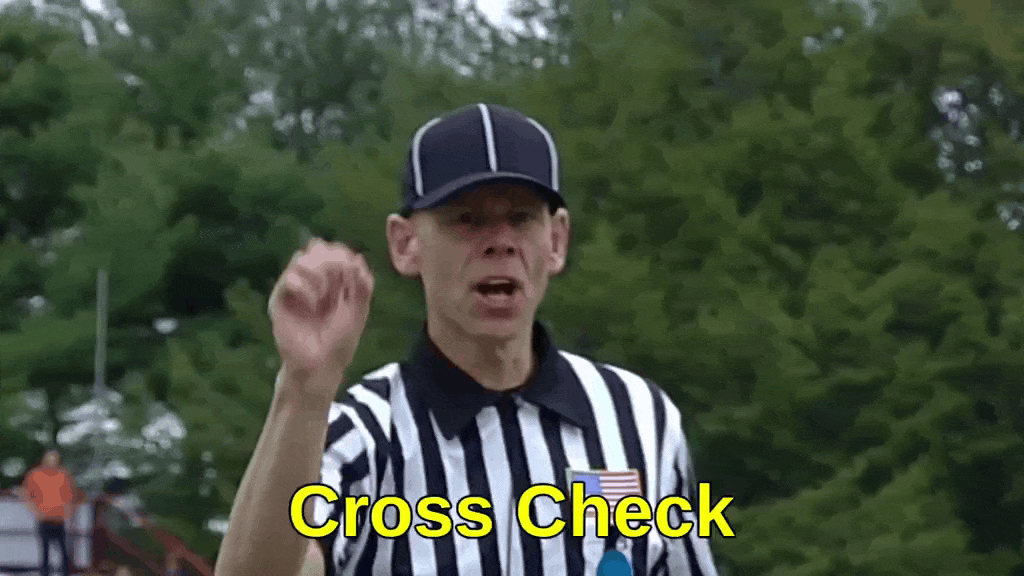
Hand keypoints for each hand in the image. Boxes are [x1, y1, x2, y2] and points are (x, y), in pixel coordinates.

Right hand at [268, 238, 373, 397]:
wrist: (322, 365)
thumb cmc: (341, 340)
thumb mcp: (358, 310)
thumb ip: (361, 285)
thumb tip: (358, 258)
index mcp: (332, 281)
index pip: (334, 250)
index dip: (344, 254)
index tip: (354, 272)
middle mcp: (312, 280)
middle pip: (316, 247)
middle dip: (331, 260)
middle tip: (340, 282)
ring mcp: (295, 289)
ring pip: (301, 257)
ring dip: (318, 272)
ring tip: (326, 293)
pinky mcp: (280, 300)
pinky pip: (289, 279)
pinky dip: (306, 287)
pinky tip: (314, 304)